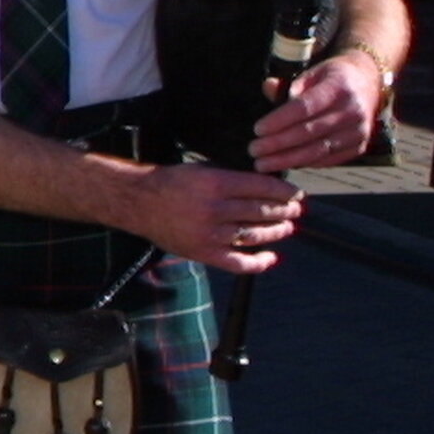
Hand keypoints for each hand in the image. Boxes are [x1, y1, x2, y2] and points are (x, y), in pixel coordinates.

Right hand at [130, 161, 304, 275]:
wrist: (138, 202)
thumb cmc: (171, 183)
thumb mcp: (202, 170)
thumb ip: (232, 178)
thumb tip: (267, 186)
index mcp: (216, 183)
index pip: (263, 188)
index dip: (285, 192)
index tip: (296, 195)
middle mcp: (215, 208)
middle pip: (262, 211)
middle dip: (285, 212)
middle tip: (295, 211)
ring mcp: (209, 233)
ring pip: (254, 235)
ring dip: (276, 232)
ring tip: (287, 228)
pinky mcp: (203, 252)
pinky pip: (237, 262)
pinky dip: (258, 263)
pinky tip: (271, 258)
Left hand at [248, 47, 384, 172]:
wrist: (367, 84)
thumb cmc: (331, 79)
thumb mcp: (312, 73)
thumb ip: (289, 84)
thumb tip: (268, 87)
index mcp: (338, 88)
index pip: (305, 107)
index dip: (279, 120)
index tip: (257, 129)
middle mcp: (352, 111)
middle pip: (309, 132)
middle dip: (278, 144)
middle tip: (254, 150)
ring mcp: (359, 131)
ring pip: (318, 150)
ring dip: (288, 159)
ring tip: (264, 163)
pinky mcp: (360, 146)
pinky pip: (329, 160)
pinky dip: (306, 163)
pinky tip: (286, 164)